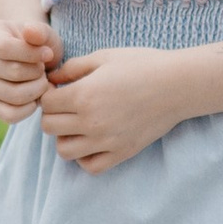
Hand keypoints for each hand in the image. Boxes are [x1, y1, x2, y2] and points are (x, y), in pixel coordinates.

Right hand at [0, 13, 58, 120]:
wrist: (31, 58)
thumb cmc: (36, 43)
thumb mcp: (43, 32)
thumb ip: (40, 31)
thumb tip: (30, 32)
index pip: (4, 48)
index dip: (32, 54)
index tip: (48, 54)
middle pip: (12, 72)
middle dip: (38, 72)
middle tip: (44, 69)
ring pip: (13, 95)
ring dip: (36, 90)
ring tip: (41, 81)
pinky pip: (10, 115)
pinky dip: (29, 109)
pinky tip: (35, 97)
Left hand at [38, 46, 191, 175]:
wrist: (177, 84)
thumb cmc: (141, 65)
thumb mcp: (103, 57)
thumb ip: (72, 68)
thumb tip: (52, 79)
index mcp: (83, 95)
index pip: (45, 103)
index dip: (49, 94)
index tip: (59, 90)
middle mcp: (91, 121)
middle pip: (49, 127)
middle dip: (53, 115)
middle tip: (67, 106)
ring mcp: (106, 141)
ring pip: (64, 150)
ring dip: (65, 137)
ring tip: (78, 125)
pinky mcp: (121, 153)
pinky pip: (90, 166)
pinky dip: (85, 157)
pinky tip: (92, 141)